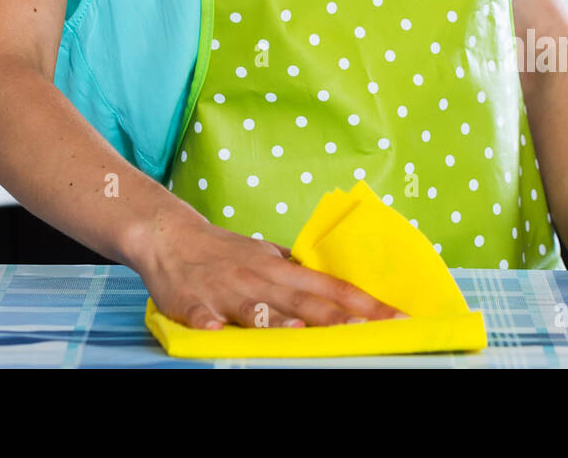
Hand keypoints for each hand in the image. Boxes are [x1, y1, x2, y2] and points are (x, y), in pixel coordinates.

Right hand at [132, 208, 410, 329]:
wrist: (170, 236)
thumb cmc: (224, 252)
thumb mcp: (267, 257)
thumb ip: (299, 274)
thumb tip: (340, 289)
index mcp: (280, 269)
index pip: (331, 285)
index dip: (364, 302)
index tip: (397, 316)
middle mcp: (259, 278)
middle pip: (302, 299)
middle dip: (335, 316)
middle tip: (365, 330)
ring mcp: (226, 290)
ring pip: (254, 307)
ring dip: (276, 319)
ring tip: (297, 331)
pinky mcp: (192, 301)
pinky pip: (200, 313)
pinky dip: (208, 322)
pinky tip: (215, 331)